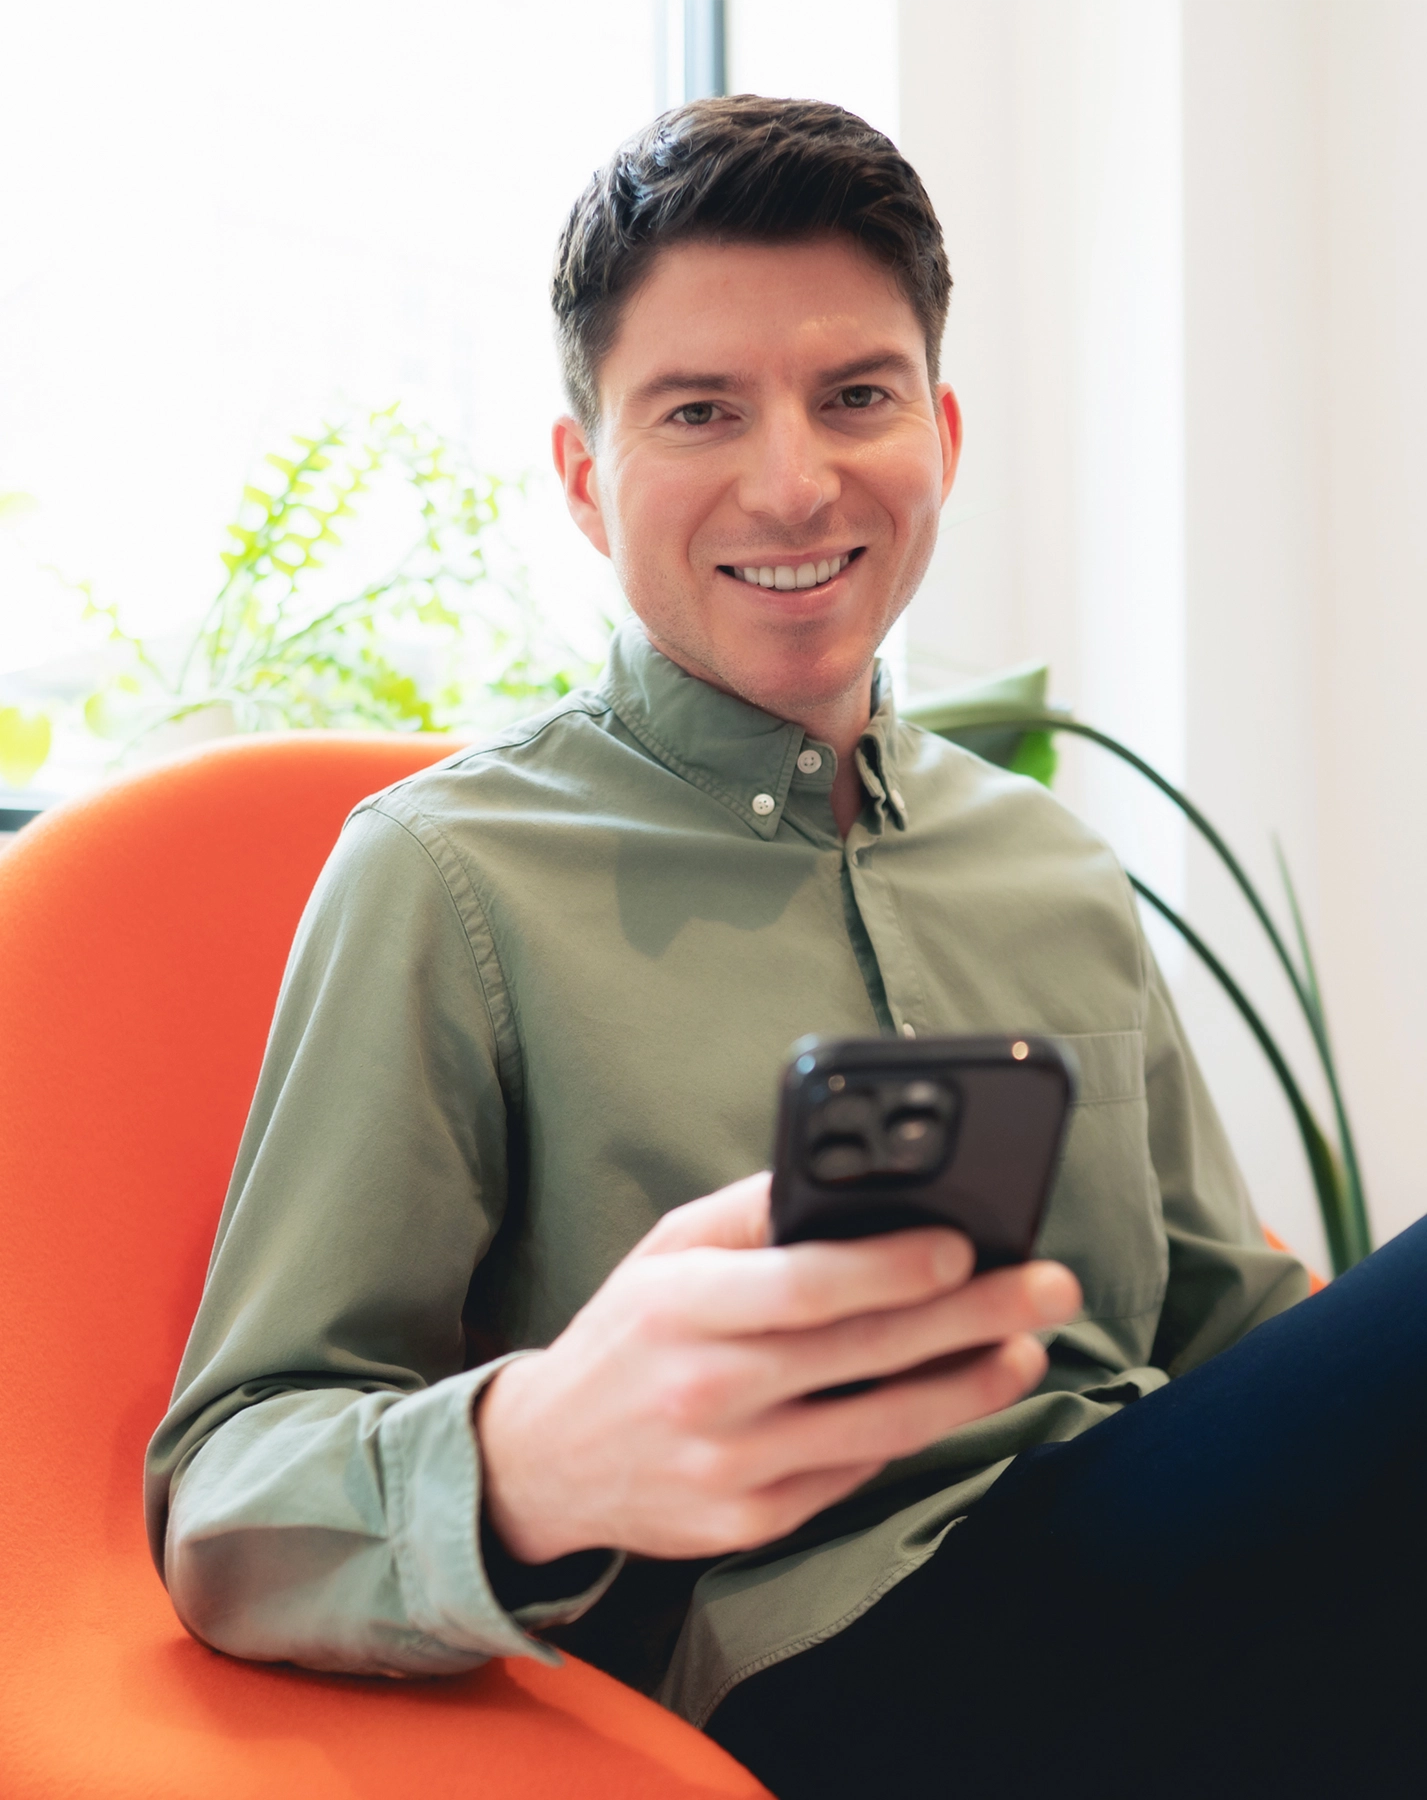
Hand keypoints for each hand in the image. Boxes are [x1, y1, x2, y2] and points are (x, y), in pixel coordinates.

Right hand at [475, 1172, 1079, 1564]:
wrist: (549, 1460)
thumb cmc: (626, 1334)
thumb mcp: (665, 1250)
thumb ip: (752, 1211)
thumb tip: (847, 1180)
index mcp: (682, 1306)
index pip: (805, 1286)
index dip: (893, 1268)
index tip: (965, 1247)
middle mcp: (707, 1390)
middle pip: (866, 1352)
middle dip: (973, 1316)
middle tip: (1050, 1288)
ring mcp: (733, 1467)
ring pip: (882, 1423)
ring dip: (972, 1385)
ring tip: (1027, 1348)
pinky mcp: (753, 1521)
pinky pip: (857, 1468)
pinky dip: (915, 1430)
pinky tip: (956, 1394)